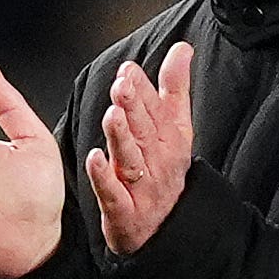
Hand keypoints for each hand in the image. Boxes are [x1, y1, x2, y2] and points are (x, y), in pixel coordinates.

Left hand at [87, 42, 193, 254]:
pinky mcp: (125, 212)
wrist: (165, 230)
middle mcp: (158, 161)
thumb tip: (183, 49)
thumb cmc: (164, 172)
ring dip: (122, 137)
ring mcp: (142, 188)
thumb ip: (176, 88)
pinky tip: (95, 159)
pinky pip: (114, 194)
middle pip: (145, 131)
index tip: (129, 71)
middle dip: (134, 107)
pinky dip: (105, 177)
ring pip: (131, 159)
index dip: (143, 90)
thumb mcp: (176, 129)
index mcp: (170, 139)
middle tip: (122, 85)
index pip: (156, 110)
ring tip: (113, 116)